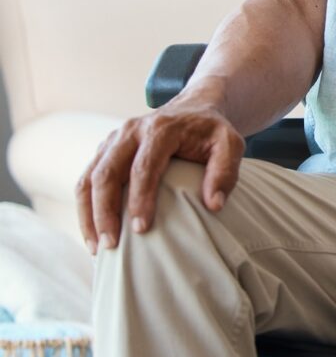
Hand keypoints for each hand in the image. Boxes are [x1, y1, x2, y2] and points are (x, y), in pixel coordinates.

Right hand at [76, 102, 244, 253]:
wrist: (194, 108)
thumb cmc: (212, 132)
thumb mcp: (230, 144)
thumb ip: (225, 172)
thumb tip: (213, 204)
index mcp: (160, 129)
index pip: (143, 167)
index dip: (140, 199)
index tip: (140, 229)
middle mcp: (130, 132)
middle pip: (106, 173)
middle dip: (104, 212)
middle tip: (110, 246)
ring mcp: (113, 140)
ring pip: (89, 178)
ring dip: (89, 214)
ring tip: (98, 248)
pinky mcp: (104, 151)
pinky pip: (85, 180)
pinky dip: (85, 208)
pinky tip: (93, 234)